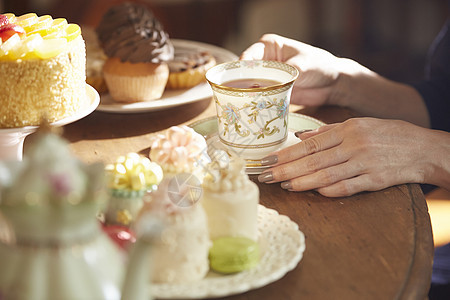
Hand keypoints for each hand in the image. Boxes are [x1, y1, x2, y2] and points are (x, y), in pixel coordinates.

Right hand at [240, 33, 370, 106]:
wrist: (334, 84)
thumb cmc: (321, 66)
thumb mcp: (303, 65)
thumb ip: (284, 72)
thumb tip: (268, 83)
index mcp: (268, 47)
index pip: (248, 56)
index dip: (240, 69)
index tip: (239, 82)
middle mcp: (264, 61)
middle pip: (244, 73)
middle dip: (240, 85)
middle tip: (240, 97)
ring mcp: (266, 78)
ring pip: (249, 87)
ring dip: (247, 96)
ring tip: (245, 105)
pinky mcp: (270, 92)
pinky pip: (258, 98)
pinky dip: (255, 104)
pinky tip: (253, 111)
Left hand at [257, 118, 447, 196]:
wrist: (425, 148)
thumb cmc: (389, 134)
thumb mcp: (360, 124)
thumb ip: (329, 131)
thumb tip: (301, 137)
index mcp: (348, 130)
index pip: (310, 144)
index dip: (287, 154)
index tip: (268, 161)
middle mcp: (354, 145)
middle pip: (313, 160)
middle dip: (287, 169)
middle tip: (266, 177)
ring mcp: (365, 163)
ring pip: (327, 175)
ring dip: (303, 182)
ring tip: (284, 186)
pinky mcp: (376, 179)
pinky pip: (349, 187)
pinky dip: (331, 190)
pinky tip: (315, 192)